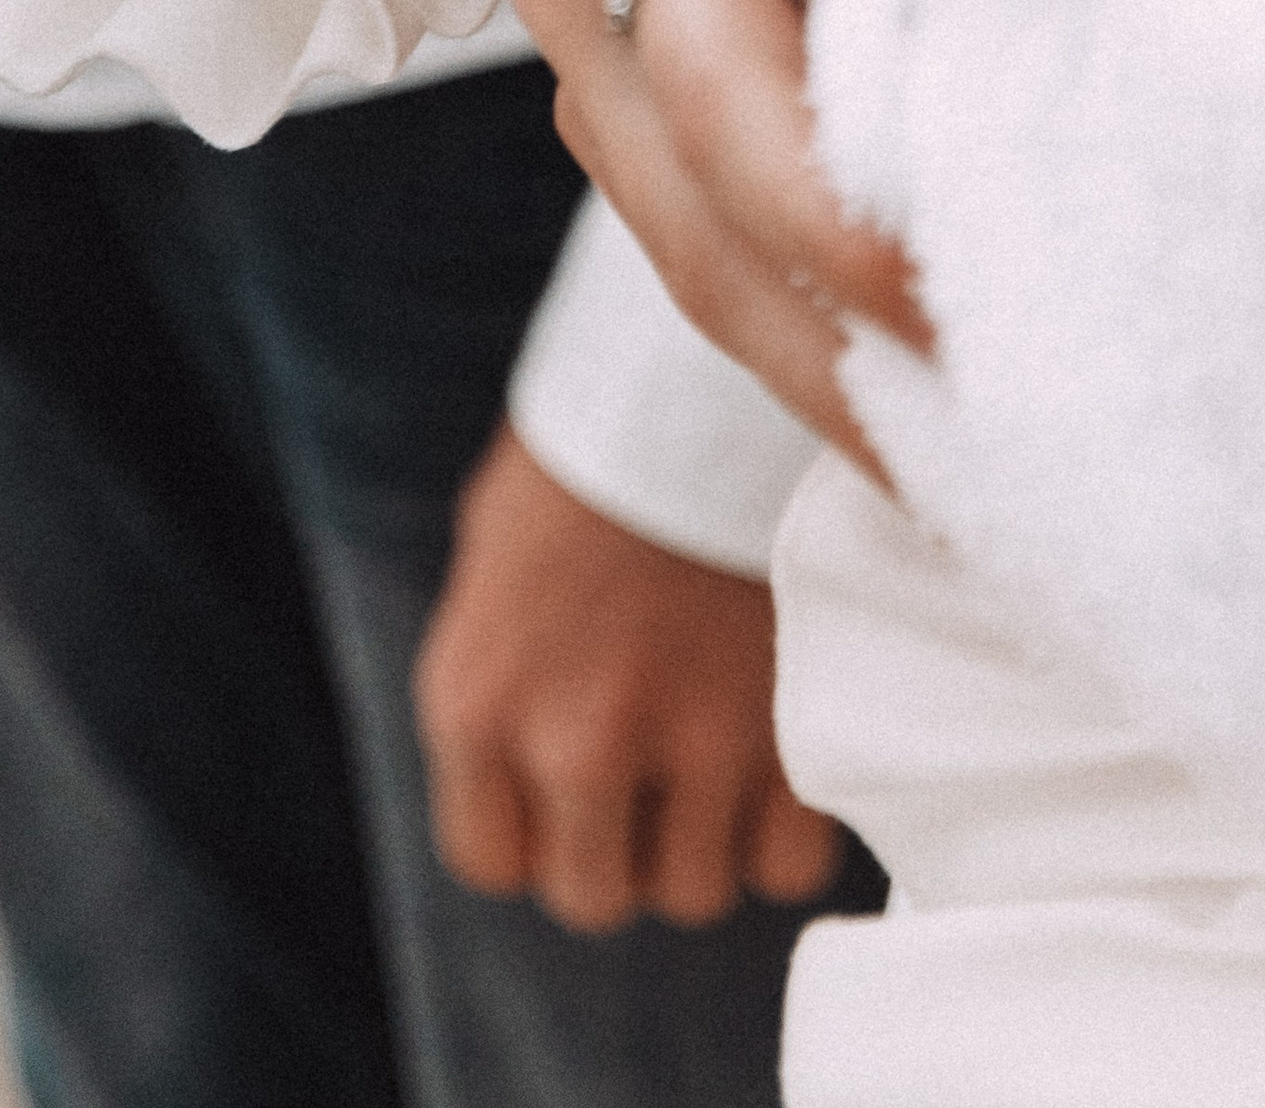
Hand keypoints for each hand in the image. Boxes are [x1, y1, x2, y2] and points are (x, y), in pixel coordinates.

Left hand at [416, 421, 841, 929]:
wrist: (716, 370)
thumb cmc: (600, 445)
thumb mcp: (497, 546)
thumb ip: (498, 669)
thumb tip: (516, 763)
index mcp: (474, 698)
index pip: (491, 862)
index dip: (537, 830)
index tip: (573, 782)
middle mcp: (570, 741)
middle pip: (595, 894)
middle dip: (625, 845)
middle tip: (658, 766)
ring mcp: (688, 742)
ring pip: (693, 891)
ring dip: (709, 838)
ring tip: (723, 750)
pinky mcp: (790, 730)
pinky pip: (788, 864)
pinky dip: (789, 827)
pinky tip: (781, 751)